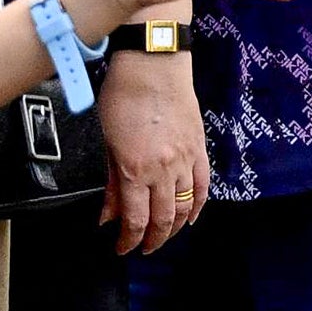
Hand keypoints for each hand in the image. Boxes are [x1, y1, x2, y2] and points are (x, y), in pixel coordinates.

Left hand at [95, 52, 205, 254]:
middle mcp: (163, 170)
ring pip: (186, 208)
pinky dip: (198, 206)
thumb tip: (108, 214)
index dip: (129, 240)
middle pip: (164, 220)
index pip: (136, 220)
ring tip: (164, 235)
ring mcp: (185, 160)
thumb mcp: (108, 141)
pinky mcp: (199, 148)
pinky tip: (192, 216)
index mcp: (134, 169)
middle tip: (143, 247)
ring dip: (175, 228)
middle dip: (153, 240)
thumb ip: (111, 183)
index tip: (123, 247)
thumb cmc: (124, 94)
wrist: (153, 63)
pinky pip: (203, 186)